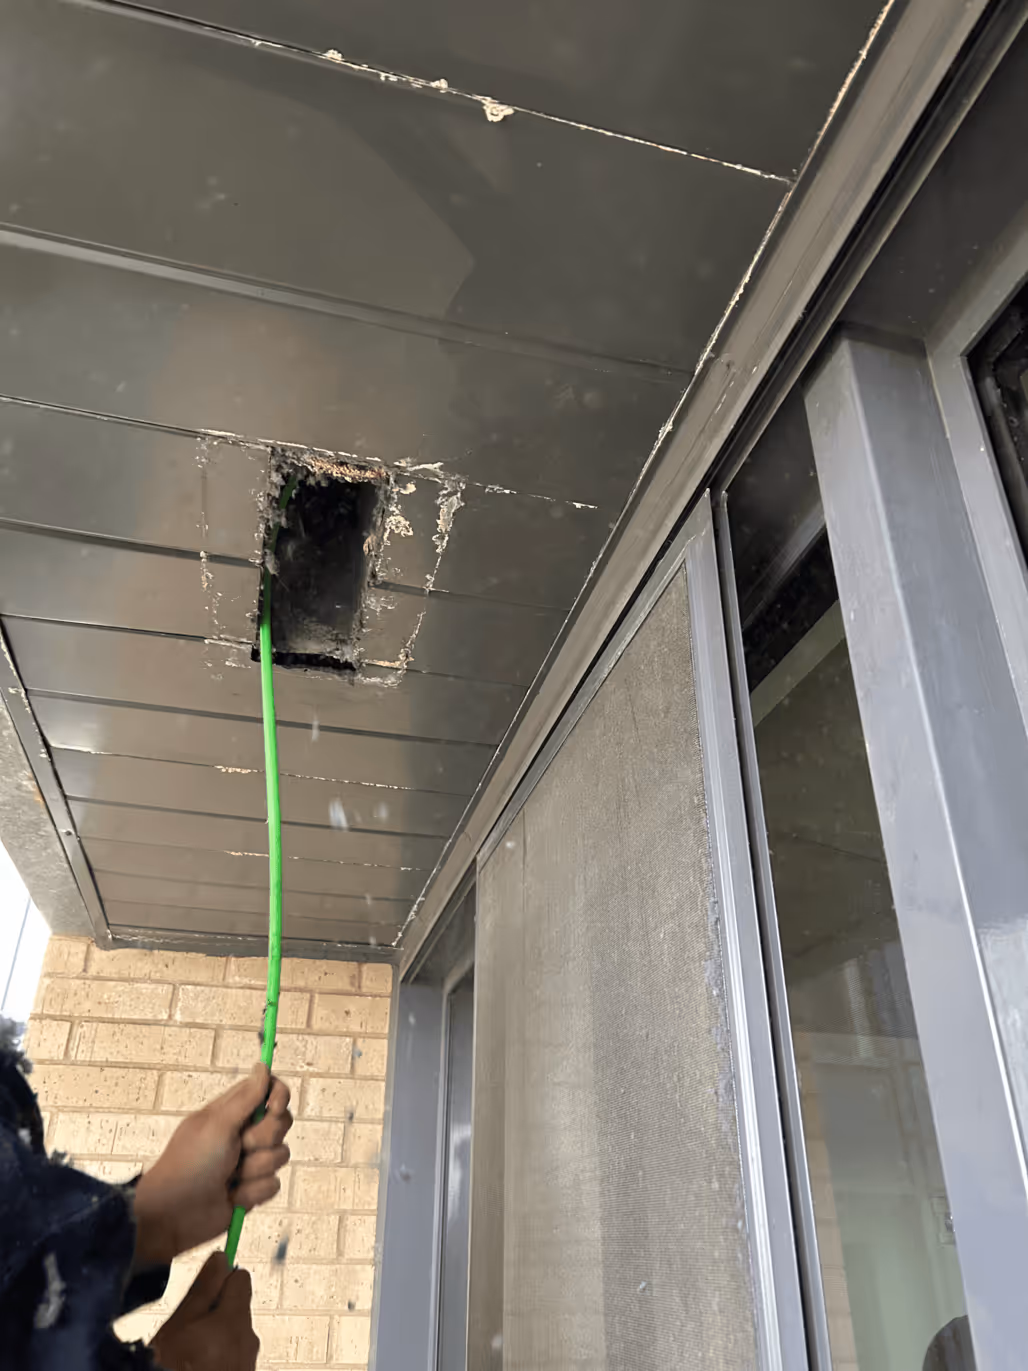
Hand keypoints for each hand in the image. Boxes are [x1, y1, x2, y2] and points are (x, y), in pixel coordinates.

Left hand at [134, 1063, 291, 1265]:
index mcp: (233, 1112)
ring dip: (255, 1170)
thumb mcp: (217, 1125)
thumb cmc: (189, 1164)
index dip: (278, 1096)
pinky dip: (252, 1193)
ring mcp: (249, 1163)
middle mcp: (244, 1134)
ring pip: (280, 1156)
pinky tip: (231, 1197)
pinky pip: (273, 1185)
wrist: (173, 1216)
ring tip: (230, 1178)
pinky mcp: (252, 1190)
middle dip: (265, 1138)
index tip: (273, 1108)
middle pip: (281, 1123)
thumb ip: (246, 1097)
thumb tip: (262, 1066)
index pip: (269, 1091)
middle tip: (240, 1147)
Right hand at [150, 1252, 258, 1370]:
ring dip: (217, 1337)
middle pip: (238, 1308)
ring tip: (191, 1355)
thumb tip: (221, 1256)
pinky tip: (200, 1367)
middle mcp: (250, 1339)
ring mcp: (250, 1362)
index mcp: (235, 1320)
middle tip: (189, 1332)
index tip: (203, 1292)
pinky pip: (235, 1355)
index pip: (241, 1278)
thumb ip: (202, 1290)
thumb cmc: (173, 1368)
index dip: (221, 1280)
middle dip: (216, 1313)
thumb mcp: (178, 1327)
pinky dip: (220, 1357)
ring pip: (235, 1334)